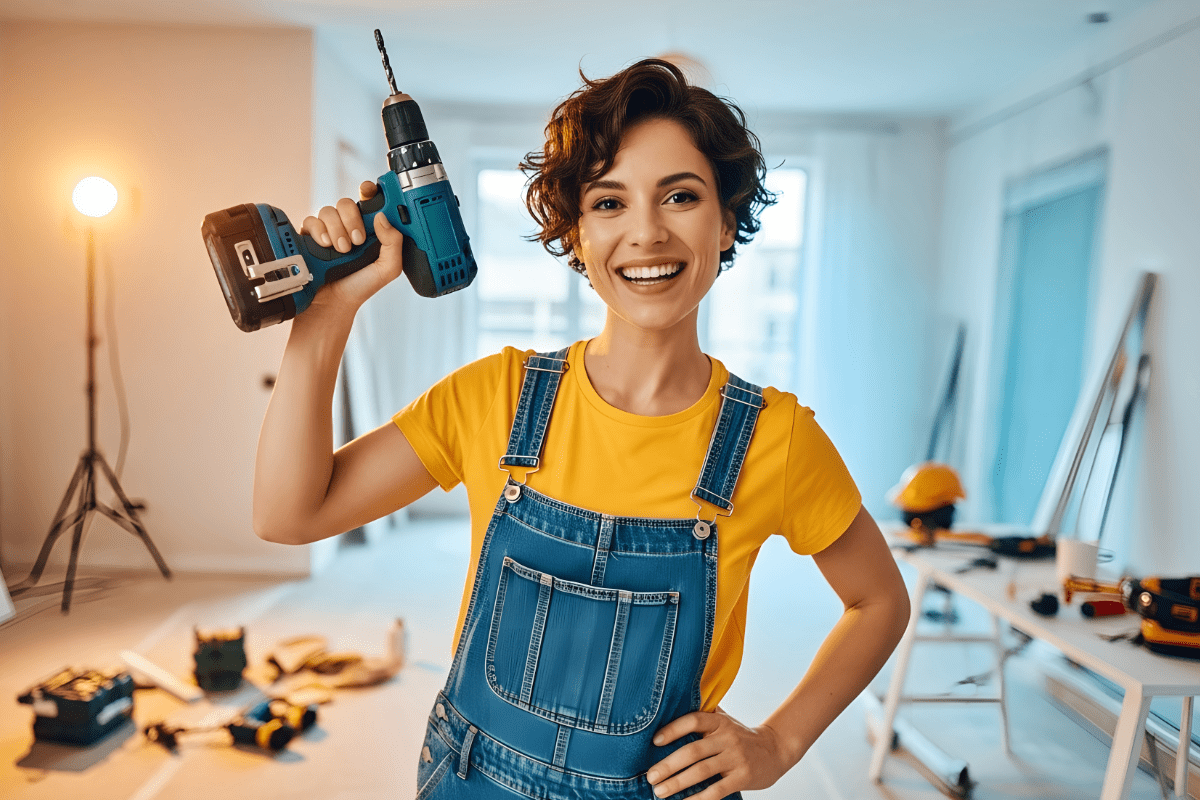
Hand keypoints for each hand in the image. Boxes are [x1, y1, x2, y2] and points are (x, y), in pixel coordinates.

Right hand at [299, 180, 405, 313]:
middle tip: (356, 241)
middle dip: (352, 220)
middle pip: (346, 203)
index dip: (369, 191)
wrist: (333, 303)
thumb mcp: (387, 268)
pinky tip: (325, 247)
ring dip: (337, 230)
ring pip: (328, 211)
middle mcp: (348, 226)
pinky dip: (319, 232)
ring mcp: (328, 230)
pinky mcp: (310, 236)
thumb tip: (382, 217)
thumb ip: (394, 243)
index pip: (368, 201)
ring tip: (342, 251)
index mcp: (369, 229)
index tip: (369, 191)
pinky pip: (311, 221)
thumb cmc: (361, 286)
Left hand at [645, 709, 790, 798]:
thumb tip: (671, 707)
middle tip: (651, 777)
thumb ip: (704, 715)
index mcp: (719, 722)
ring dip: (678, 783)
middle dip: (669, 765)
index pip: (693, 720)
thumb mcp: (725, 721)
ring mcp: (736, 758)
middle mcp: (727, 738)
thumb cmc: (741, 736)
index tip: (655, 741)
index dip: (673, 729)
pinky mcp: (742, 777)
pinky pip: (717, 790)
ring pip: (702, 771)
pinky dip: (698, 799)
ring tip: (660, 792)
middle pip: (693, 750)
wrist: (776, 750)